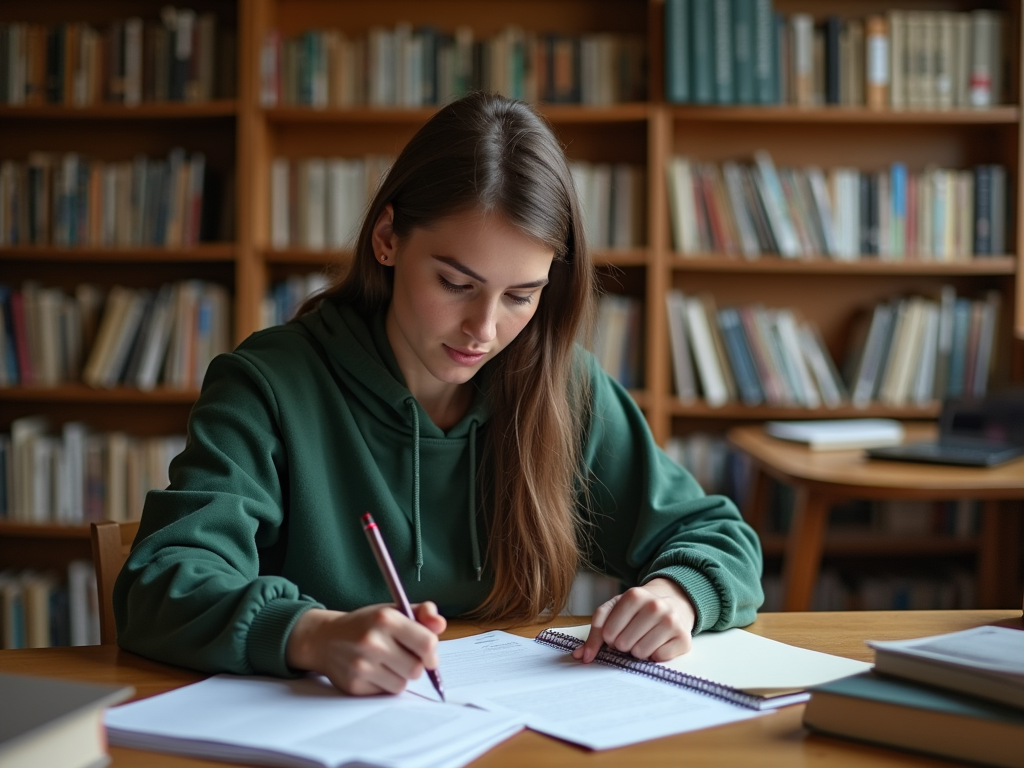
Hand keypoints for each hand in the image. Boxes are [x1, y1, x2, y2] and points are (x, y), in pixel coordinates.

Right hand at [286, 602, 445, 694]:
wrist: (325, 639)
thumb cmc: (366, 624)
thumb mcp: (393, 610)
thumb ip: (422, 613)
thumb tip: (440, 625)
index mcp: (386, 618)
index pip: (427, 643)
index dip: (432, 652)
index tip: (428, 653)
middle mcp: (372, 641)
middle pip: (416, 669)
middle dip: (415, 665)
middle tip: (404, 657)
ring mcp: (361, 665)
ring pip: (402, 684)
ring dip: (400, 676)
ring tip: (387, 663)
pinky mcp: (354, 685)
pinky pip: (385, 693)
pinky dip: (384, 685)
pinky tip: (373, 671)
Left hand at [572, 578, 695, 663]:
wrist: (674, 602)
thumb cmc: (638, 609)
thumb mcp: (614, 610)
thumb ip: (596, 631)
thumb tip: (581, 656)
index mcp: (634, 595)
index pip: (608, 633)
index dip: (610, 637)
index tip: (617, 631)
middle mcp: (655, 606)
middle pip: (624, 644)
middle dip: (624, 644)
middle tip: (633, 635)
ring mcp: (672, 622)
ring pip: (641, 653)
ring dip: (639, 651)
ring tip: (645, 638)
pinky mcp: (684, 639)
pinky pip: (659, 659)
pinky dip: (655, 656)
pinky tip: (659, 643)